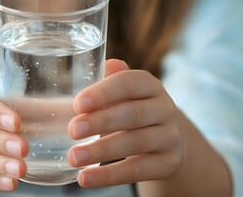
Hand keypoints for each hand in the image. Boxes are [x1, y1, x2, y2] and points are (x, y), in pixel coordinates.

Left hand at [67, 59, 183, 186]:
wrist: (166, 139)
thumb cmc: (131, 110)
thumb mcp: (123, 94)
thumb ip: (110, 81)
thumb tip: (105, 64)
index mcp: (149, 85)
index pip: (128, 83)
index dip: (103, 93)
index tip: (77, 104)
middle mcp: (165, 108)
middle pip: (132, 114)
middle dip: (99, 122)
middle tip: (72, 130)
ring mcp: (170, 137)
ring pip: (135, 143)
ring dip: (101, 151)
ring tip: (73, 157)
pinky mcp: (169, 163)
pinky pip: (137, 170)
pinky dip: (109, 176)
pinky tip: (85, 178)